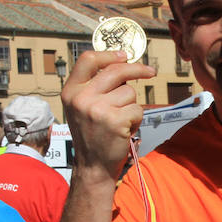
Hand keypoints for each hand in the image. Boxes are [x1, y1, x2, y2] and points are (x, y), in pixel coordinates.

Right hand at [62, 49, 154, 180]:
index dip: (109, 54)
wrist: (92, 167)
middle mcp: (81, 98)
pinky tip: (124, 130)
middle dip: (137, 69)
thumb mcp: (81, 107)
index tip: (125, 55)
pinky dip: (136, 120)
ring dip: (131, 106)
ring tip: (120, 120)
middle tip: (150, 72)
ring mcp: (97, 109)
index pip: (88, 60)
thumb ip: (94, 86)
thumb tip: (120, 63)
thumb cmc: (92, 136)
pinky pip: (137, 109)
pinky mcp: (115, 121)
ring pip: (129, 92)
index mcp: (71, 91)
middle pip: (116, 70)